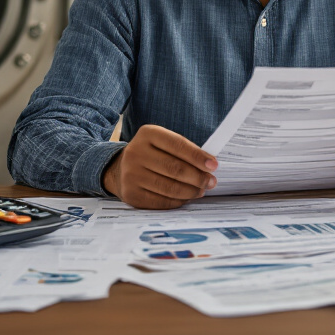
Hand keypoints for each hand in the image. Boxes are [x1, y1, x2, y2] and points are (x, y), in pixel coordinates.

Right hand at [102, 124, 217, 208]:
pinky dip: (178, 201)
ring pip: (169, 187)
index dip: (198, 157)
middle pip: (175, 168)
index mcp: (148, 134)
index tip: (214, 166)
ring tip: (201, 191)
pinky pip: (161, 201)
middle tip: (211, 182)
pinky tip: (186, 198)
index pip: (178, 145)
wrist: (120, 168)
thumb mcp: (162, 142)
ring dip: (191, 191)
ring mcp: (131, 174)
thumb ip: (183, 150)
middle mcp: (136, 152)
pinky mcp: (131, 194)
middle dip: (198, 177)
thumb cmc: (151, 154)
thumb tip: (208, 166)